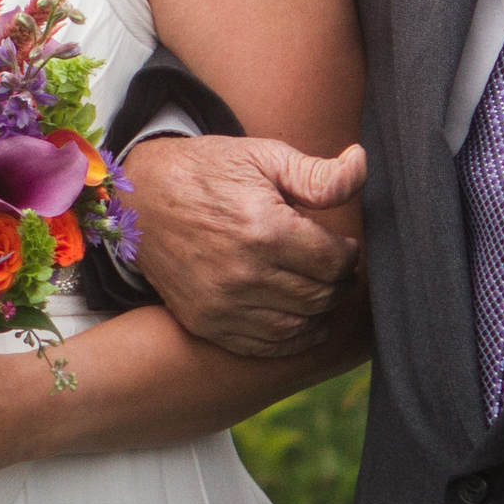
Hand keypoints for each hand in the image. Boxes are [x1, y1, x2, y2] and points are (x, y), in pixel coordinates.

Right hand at [125, 134, 365, 358]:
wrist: (140, 198)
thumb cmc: (209, 172)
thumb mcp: (264, 157)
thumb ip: (318, 173)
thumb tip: (362, 164)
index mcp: (262, 228)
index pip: (333, 262)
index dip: (348, 253)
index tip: (343, 245)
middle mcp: (242, 273)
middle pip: (320, 296)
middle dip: (338, 282)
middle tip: (334, 266)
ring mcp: (221, 304)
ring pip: (299, 326)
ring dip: (320, 311)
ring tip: (319, 289)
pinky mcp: (206, 322)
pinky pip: (265, 346)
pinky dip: (292, 338)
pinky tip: (302, 320)